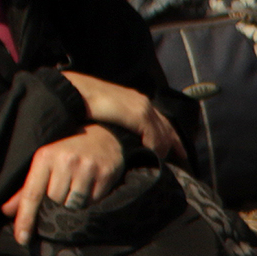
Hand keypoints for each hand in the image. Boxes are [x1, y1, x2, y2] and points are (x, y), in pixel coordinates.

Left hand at [5, 125, 124, 245]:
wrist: (104, 134)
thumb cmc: (67, 151)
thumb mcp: (45, 164)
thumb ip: (26, 189)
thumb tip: (6, 211)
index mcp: (44, 157)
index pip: (31, 194)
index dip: (25, 218)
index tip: (22, 239)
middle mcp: (65, 161)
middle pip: (55, 202)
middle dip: (57, 203)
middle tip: (65, 188)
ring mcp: (87, 167)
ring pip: (74, 204)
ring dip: (74, 203)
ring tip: (78, 187)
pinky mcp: (105, 174)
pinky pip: (93, 201)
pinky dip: (90, 200)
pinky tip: (91, 185)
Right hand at [62, 70, 189, 165]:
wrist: (74, 92)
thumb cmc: (83, 104)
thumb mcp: (104, 114)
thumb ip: (115, 124)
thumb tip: (117, 138)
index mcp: (135, 100)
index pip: (159, 119)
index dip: (169, 133)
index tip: (177, 147)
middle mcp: (142, 102)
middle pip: (166, 126)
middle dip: (175, 142)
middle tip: (182, 156)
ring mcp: (142, 108)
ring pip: (162, 132)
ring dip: (163, 148)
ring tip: (162, 162)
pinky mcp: (139, 114)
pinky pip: (154, 135)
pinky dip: (155, 147)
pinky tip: (152, 156)